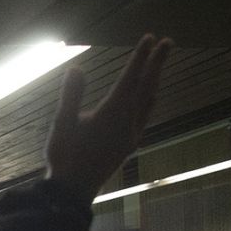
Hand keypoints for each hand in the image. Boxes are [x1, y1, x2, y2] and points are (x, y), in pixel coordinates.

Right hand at [45, 35, 172, 200]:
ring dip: (155, 79)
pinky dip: (150, 99)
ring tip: (160, 64)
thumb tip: (76, 69)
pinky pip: (146, 115)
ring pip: (149, 100)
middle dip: (157, 62)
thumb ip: (72, 95)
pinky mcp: (128, 144)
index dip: (140, 57)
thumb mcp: (62, 124)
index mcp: (112, 113)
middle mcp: (128, 121)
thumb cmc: (65, 157)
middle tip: (168, 42)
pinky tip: (150, 98)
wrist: (73, 191)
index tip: (150, 38)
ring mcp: (131, 134)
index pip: (130, 78)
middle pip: (147, 86)